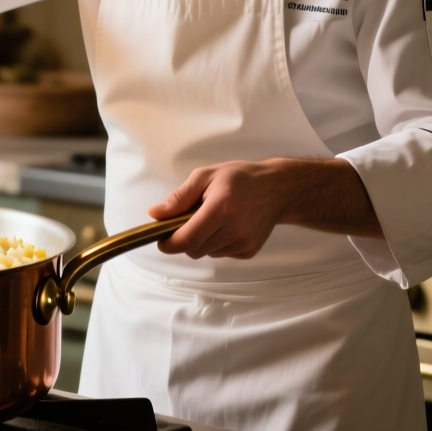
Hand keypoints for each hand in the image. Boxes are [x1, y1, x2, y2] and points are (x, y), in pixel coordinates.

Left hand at [148, 157, 380, 259]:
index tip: (161, 239)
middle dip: (184, 239)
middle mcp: (235, 229)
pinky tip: (227, 225)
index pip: (187, 239)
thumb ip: (179, 197)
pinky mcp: (249, 251)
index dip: (169, 243)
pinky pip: (220, 253)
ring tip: (214, 218)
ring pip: (206, 253)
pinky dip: (216, 243)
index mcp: (222, 208)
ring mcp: (244, 242)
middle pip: (194, 249)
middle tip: (188, 219)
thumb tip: (154, 214)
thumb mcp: (205, 177)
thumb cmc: (239, 178)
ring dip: (202, 240)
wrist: (277, 189)